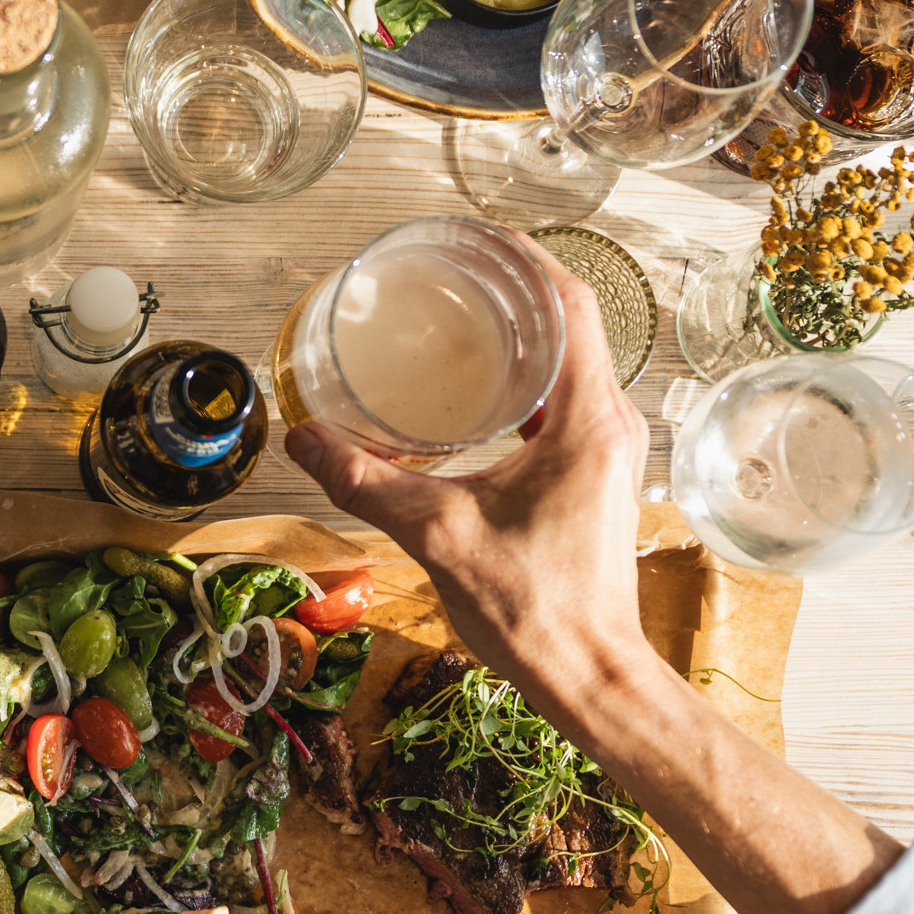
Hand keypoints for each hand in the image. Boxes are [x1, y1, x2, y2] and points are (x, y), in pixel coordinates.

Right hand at [283, 250, 651, 712]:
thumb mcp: (437, 535)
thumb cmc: (534, 610)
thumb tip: (305, 438)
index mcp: (585, 420)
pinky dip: (526, 379)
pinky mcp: (594, 478)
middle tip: (451, 271)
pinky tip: (476, 394)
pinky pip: (564, 402)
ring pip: (571, 363)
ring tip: (459, 318)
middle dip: (514, 288)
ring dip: (523, 333)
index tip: (476, 236)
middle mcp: (608, 425)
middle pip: (572, 324)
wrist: (590, 677)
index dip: (525, 259)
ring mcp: (607, 452)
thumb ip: (367, 482)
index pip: (571, 304)